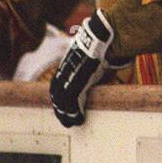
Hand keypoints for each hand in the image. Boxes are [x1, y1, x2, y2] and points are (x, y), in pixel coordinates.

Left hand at [49, 11, 127, 126]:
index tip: (61, 106)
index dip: (59, 97)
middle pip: (57, 95)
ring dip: (66, 114)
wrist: (101, 40)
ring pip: (62, 101)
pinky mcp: (75, 85)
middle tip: (64, 119)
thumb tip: (104, 72)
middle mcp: (64, 72)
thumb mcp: (96, 58)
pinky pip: (72, 103)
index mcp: (67, 65)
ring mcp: (68, 78)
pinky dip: (75, 113)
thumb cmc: (102, 47)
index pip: (58, 84)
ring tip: (71, 123)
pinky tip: (78, 120)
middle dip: (60, 109)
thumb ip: (95, 69)